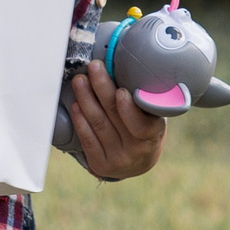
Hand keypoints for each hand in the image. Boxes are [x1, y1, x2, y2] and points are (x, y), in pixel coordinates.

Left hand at [65, 55, 167, 181]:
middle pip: (114, 116)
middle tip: (93, 68)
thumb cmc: (144, 128)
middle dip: (102, 88)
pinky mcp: (101, 165)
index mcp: (153, 135)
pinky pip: (87, 140)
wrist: (139, 162)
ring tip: (80, 81)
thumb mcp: (152, 114)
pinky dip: (80, 120)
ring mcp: (117, 159)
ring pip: (98, 124)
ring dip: (86, 99)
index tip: (121, 91)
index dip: (129, 109)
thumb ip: (141, 98)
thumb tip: (119, 65)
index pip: (141, 124)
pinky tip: (75, 104)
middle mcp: (136, 150)